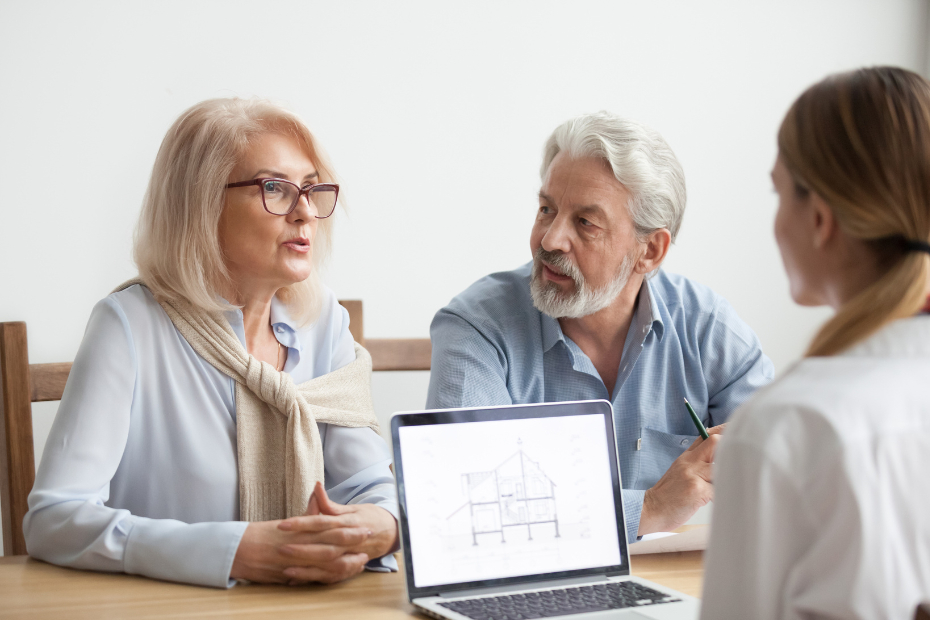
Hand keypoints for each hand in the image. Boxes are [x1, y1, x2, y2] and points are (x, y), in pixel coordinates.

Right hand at [230, 518, 370, 584]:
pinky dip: (328, 577)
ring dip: (346, 561)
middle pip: (331, 543)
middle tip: (370, 538)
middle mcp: (299, 544)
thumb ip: (307, 513)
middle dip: (353, 541)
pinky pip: (313, 577)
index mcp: (299, 529)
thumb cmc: (261, 535)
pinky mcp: (288, 575)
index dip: (349, 528)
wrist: (236, 550)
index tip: (365, 525)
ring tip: (363, 559)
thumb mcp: (287, 523)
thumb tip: (318, 495)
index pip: (329, 527)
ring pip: (325, 562)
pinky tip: (341, 575)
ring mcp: (294, 560)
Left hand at [276, 482, 398, 581]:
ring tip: (285, 567)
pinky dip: (314, 578)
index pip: (322, 522)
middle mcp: (349, 541)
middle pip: (324, 546)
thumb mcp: (352, 508)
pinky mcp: (348, 568)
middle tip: (281, 547)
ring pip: (328, 564)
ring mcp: (350, 556)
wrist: (391, 533)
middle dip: (302, 548)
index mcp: (348, 523)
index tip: (283, 524)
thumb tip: (316, 486)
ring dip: (307, 567)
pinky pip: (330, 576)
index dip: (303, 523)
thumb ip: (330, 503)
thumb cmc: (369, 517)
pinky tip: (296, 579)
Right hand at [637, 424, 725, 535]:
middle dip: (729, 448)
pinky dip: (718, 496)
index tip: (734, 431)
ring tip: (718, 488)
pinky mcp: (697, 490)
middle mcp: (689, 462)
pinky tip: (708, 501)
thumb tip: (719, 457)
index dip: (722, 431)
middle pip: (715, 442)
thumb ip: (697, 463)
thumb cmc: (668, 495)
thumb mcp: (680, 471)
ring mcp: (693, 474)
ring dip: (724, 478)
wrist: (652, 509)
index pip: (705, 436)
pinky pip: (718, 489)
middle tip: (739, 459)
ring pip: (720, 467)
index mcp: (686, 457)